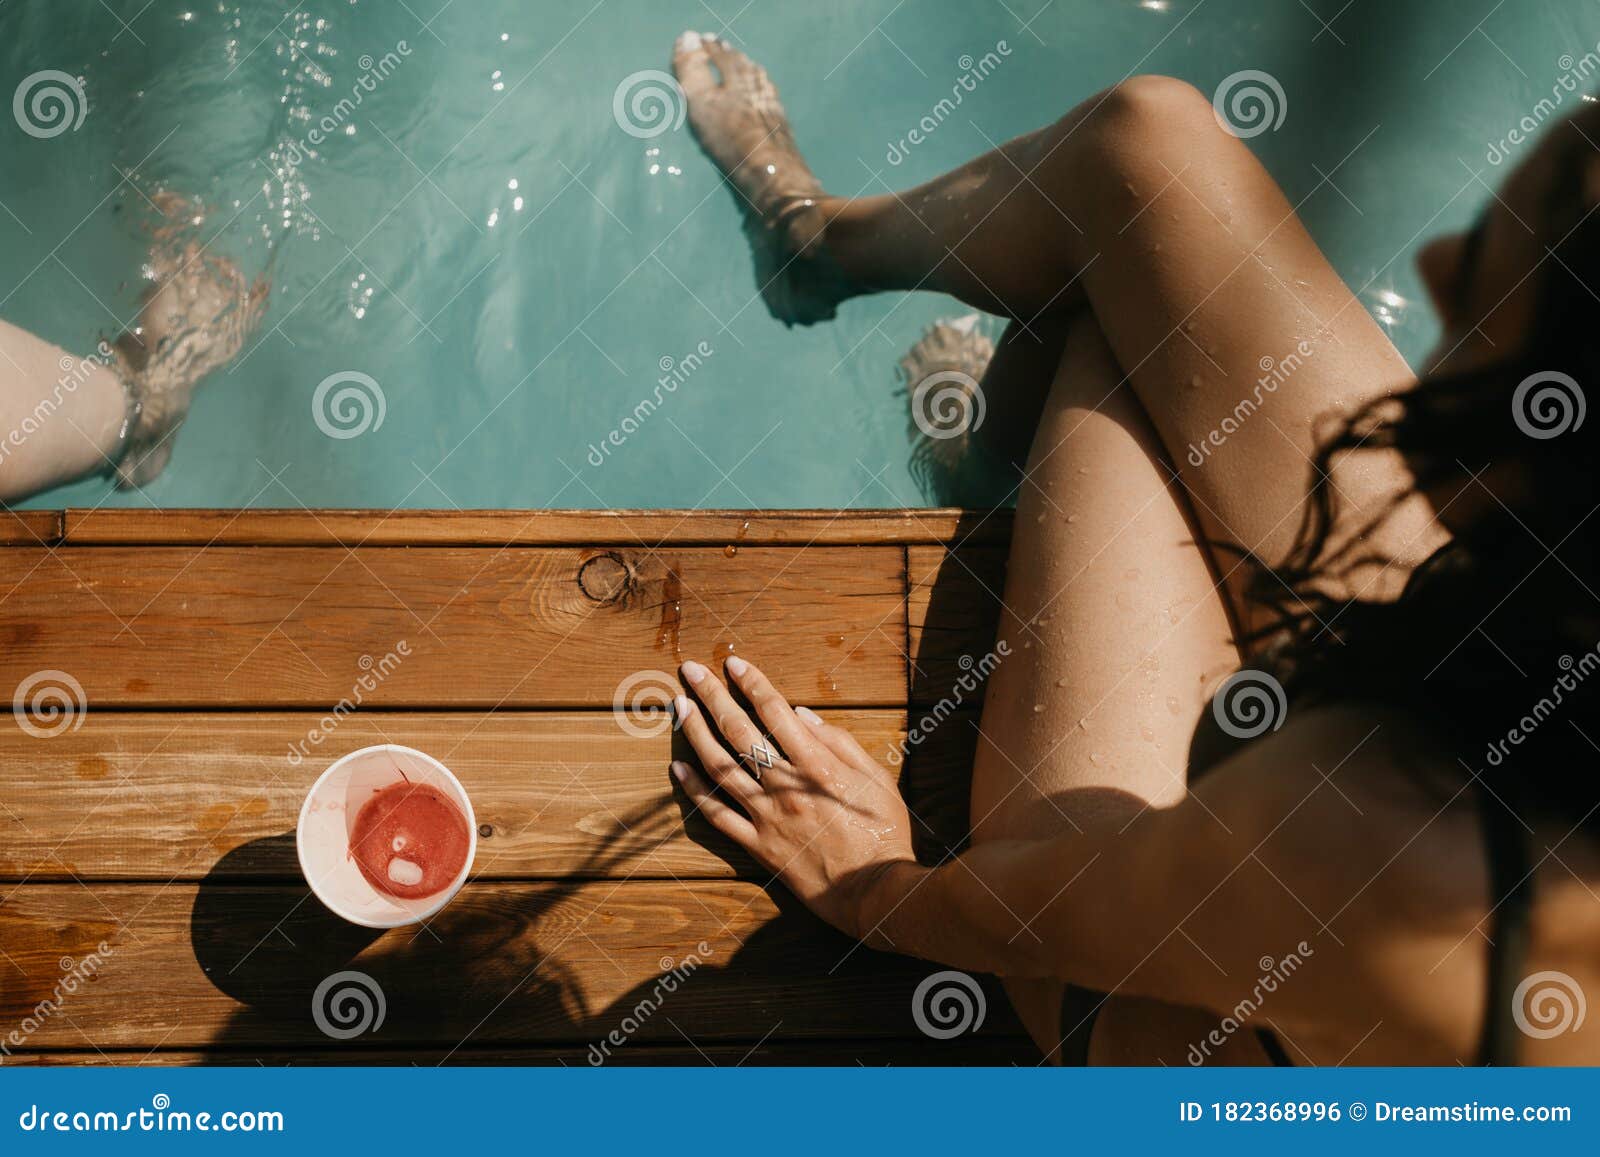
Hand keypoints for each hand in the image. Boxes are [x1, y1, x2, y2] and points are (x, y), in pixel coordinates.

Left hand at [671, 656, 917, 940]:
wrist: (875, 892)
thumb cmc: (884, 832)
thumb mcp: (877, 778)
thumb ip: (839, 742)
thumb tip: (801, 714)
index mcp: (816, 764)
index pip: (775, 711)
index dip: (752, 683)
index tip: (733, 664)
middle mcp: (784, 786)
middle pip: (739, 731)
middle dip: (713, 697)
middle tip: (691, 672)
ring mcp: (767, 816)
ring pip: (720, 768)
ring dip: (696, 734)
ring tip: (679, 708)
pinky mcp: (758, 846)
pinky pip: (718, 816)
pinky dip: (695, 791)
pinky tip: (677, 769)